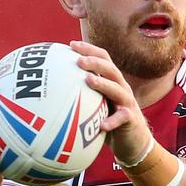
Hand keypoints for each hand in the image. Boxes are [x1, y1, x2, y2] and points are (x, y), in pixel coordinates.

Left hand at [71, 41, 152, 164]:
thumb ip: (82, 94)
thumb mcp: (96, 104)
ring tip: (88, 80)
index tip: (72, 45)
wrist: (133, 141)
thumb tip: (52, 89)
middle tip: (79, 60)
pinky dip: (112, 120)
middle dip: (95, 62)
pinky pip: (122, 118)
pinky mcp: (131, 119)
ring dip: (103, 84)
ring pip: (118, 89)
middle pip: (111, 69)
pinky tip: (102, 125)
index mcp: (112, 81)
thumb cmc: (109, 120)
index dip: (89, 49)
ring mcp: (127, 102)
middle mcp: (121, 88)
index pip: (103, 59)